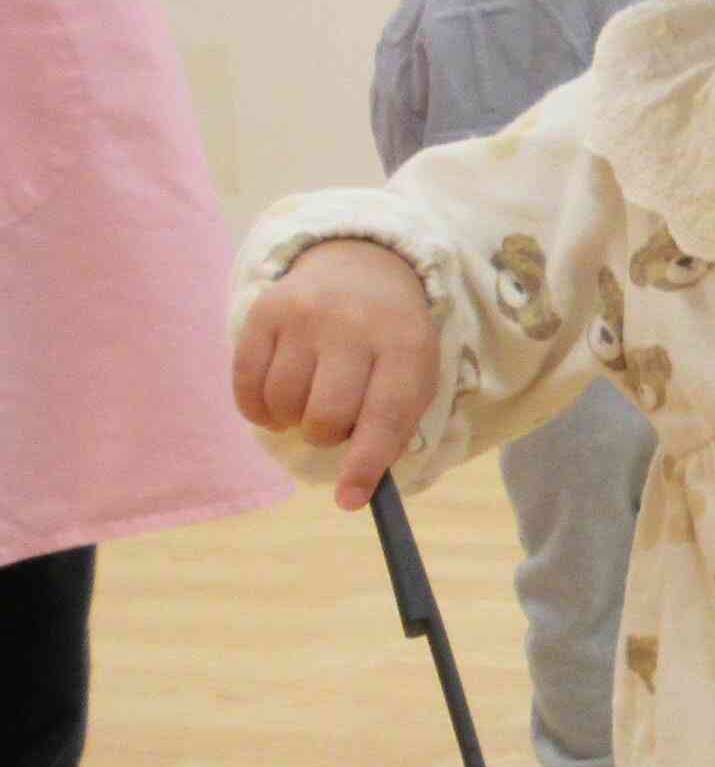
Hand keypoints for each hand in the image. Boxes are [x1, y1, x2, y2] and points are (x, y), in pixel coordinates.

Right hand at [231, 240, 439, 510]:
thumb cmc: (392, 342)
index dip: (365, 464)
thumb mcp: (414, 374)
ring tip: (310, 400)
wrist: (363, 266)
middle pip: (325, 414)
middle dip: (327, 435)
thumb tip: (352, 494)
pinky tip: (278, 400)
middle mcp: (354, 326)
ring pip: (283, 402)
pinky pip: (247, 383)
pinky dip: (259, 408)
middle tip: (335, 422)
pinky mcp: (265, 312)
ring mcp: (305, 316)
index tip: (349, 500)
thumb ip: (392, 430)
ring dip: (292, 419)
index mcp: (405, 346)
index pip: (384, 416)